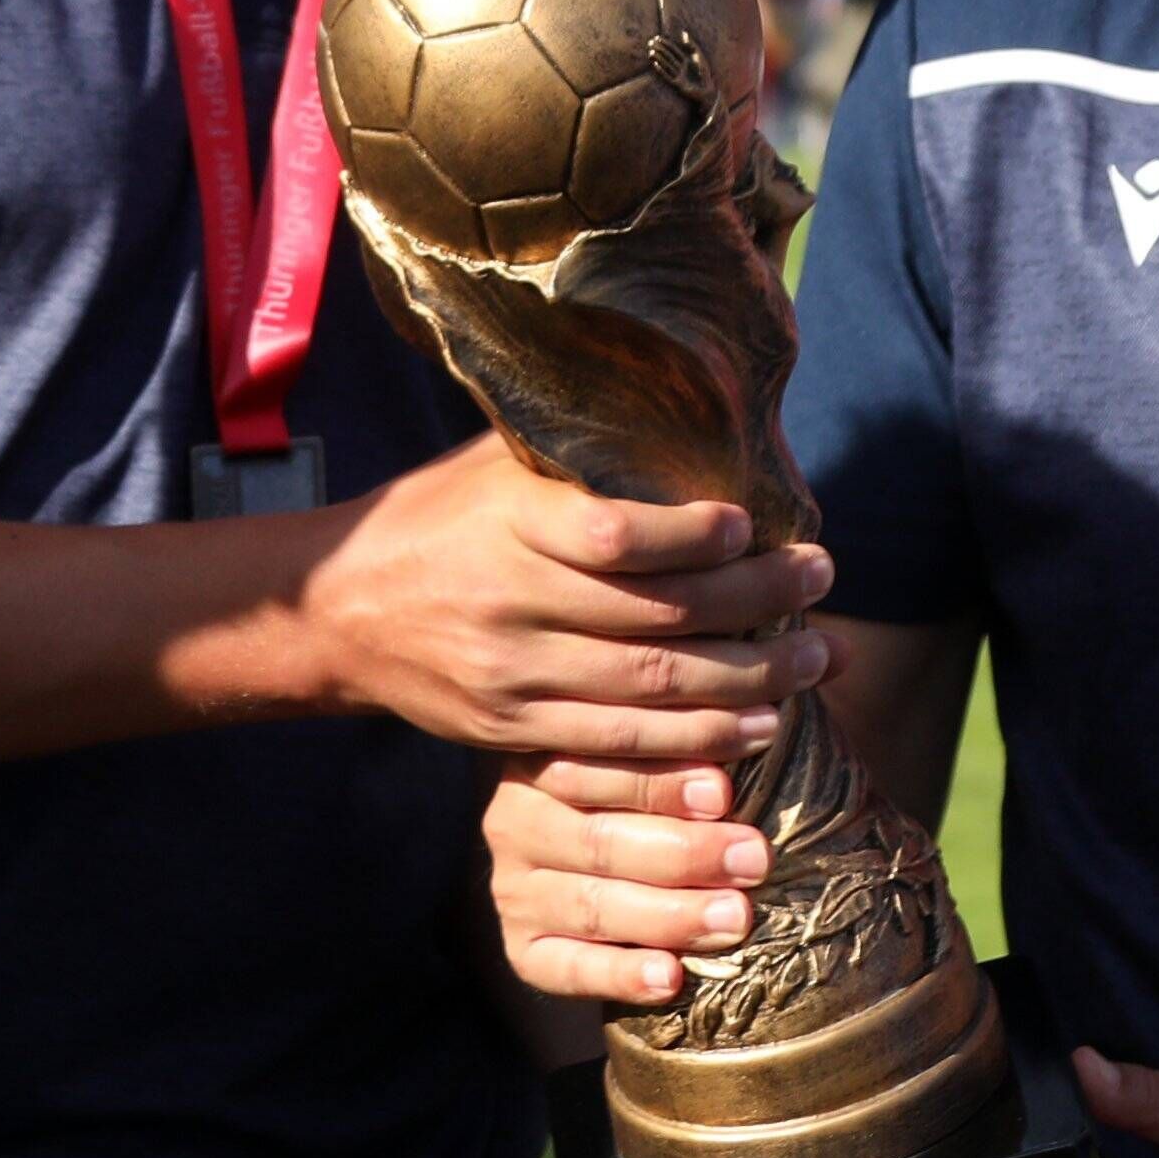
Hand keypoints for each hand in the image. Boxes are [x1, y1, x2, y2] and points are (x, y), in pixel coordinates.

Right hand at [301, 435, 830, 760]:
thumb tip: (685, 409)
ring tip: (813, 663)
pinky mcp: (508, 729)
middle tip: (821, 581)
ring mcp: (510, 675)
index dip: (693, 535)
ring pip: (648, 693)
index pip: (613, 534)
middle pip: (653, 618)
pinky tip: (752, 728)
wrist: (337, 610)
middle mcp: (509, 602)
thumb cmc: (436, 516)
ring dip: (746, 683)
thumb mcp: (490, 464)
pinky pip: (614, 748)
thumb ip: (575, 451)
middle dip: (754, 606)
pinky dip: (693, 743)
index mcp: (507, 523)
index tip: (753, 524)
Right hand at [485, 746, 791, 1009]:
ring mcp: (515, 884)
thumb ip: (721, 716)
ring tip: (736, 918)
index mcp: (549, 752)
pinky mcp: (523, 946)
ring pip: (589, 904)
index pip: (593, 764)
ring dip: (668, 914)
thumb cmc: (676, 793)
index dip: (661, 780)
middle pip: (597, 838)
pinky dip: (618, 974)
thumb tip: (839, 653)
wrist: (627, 868)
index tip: (726, 791)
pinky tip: (670, 977)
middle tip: (755, 859)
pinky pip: (563, 966)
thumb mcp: (680, 744)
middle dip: (685, 852)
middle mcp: (518, 815)